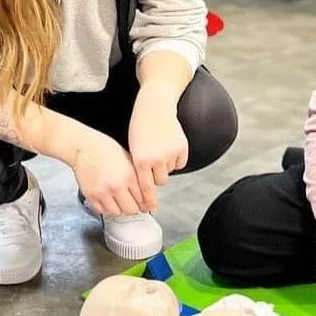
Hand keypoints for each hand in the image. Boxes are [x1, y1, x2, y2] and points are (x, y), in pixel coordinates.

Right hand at [70, 127, 146, 216]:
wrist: (84, 146)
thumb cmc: (106, 149)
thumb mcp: (129, 160)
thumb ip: (138, 177)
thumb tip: (146, 192)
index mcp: (129, 176)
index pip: (144, 199)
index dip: (147, 204)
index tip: (148, 206)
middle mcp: (117, 186)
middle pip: (132, 210)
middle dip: (135, 208)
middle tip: (134, 205)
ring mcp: (103, 192)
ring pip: (117, 213)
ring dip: (121, 209)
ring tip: (121, 202)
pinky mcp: (91, 195)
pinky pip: (102, 211)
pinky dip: (107, 209)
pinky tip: (109, 202)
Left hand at [129, 89, 188, 209]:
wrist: (154, 107)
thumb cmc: (140, 127)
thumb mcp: (133, 149)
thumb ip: (139, 168)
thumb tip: (146, 188)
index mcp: (140, 160)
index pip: (146, 187)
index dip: (148, 200)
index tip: (151, 209)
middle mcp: (156, 158)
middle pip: (160, 181)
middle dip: (157, 175)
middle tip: (152, 162)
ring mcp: (170, 153)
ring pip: (170, 171)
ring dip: (166, 165)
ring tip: (159, 149)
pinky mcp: (182, 148)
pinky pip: (180, 163)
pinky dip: (176, 158)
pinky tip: (168, 146)